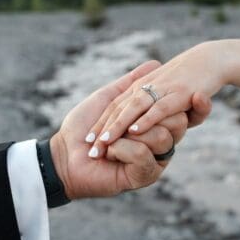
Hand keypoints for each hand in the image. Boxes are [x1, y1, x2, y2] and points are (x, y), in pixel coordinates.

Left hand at [50, 61, 186, 198]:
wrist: (65, 154)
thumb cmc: (82, 126)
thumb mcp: (110, 98)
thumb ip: (133, 83)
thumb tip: (156, 63)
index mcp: (151, 125)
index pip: (170, 109)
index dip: (160, 102)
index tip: (146, 104)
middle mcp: (157, 143)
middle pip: (174, 123)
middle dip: (139, 121)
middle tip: (119, 131)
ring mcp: (154, 160)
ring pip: (161, 138)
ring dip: (127, 135)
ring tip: (108, 143)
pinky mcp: (146, 175)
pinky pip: (143, 154)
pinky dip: (121, 149)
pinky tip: (110, 155)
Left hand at [85, 37, 239, 150]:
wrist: (213, 58)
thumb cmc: (191, 75)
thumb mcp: (167, 88)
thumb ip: (152, 101)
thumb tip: (139, 120)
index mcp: (141, 86)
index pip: (116, 105)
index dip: (102, 122)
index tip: (89, 139)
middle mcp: (147, 87)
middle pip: (119, 109)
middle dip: (104, 129)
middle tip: (91, 149)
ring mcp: (162, 90)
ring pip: (133, 109)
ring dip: (118, 126)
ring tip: (105, 141)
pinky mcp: (179, 94)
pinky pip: (159, 109)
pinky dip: (145, 119)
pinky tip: (133, 131)